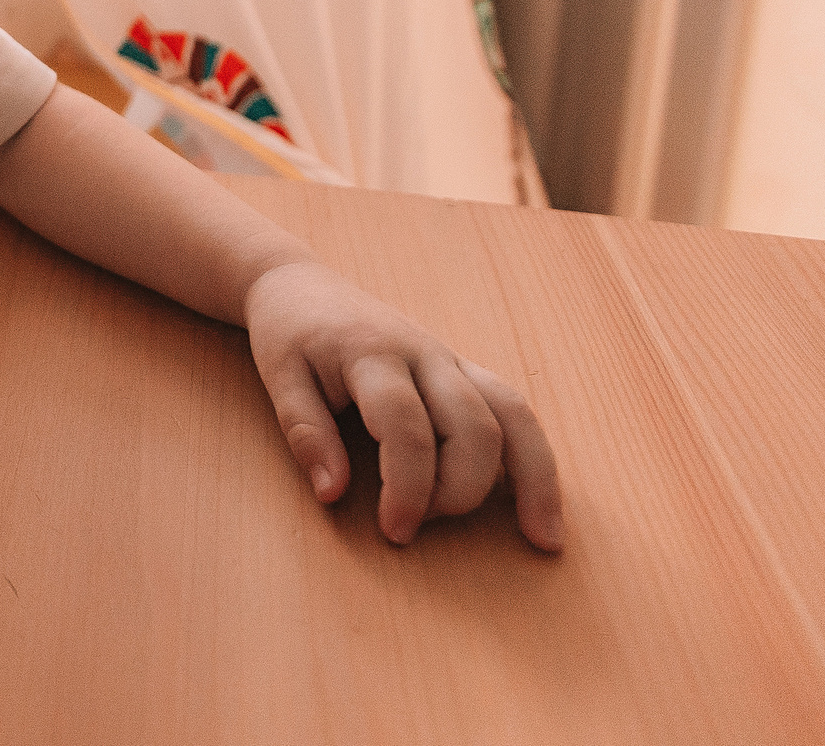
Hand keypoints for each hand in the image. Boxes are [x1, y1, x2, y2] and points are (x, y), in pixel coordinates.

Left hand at [242, 259, 563, 551]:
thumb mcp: (280, 377)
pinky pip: (514, 411)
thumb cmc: (290, 335)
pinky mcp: (463, 371)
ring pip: (514, 414)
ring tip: (545, 539)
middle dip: (460, 490)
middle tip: (417, 528)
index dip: (406, 487)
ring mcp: (451, 361)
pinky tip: (539, 503)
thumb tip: (332, 494)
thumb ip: (305, 432)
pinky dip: (534, 457)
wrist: (303, 285)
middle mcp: (425, 355)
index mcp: (374, 354)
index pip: (407, 427)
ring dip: (534, 478)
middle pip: (473, 425)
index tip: (393, 531)